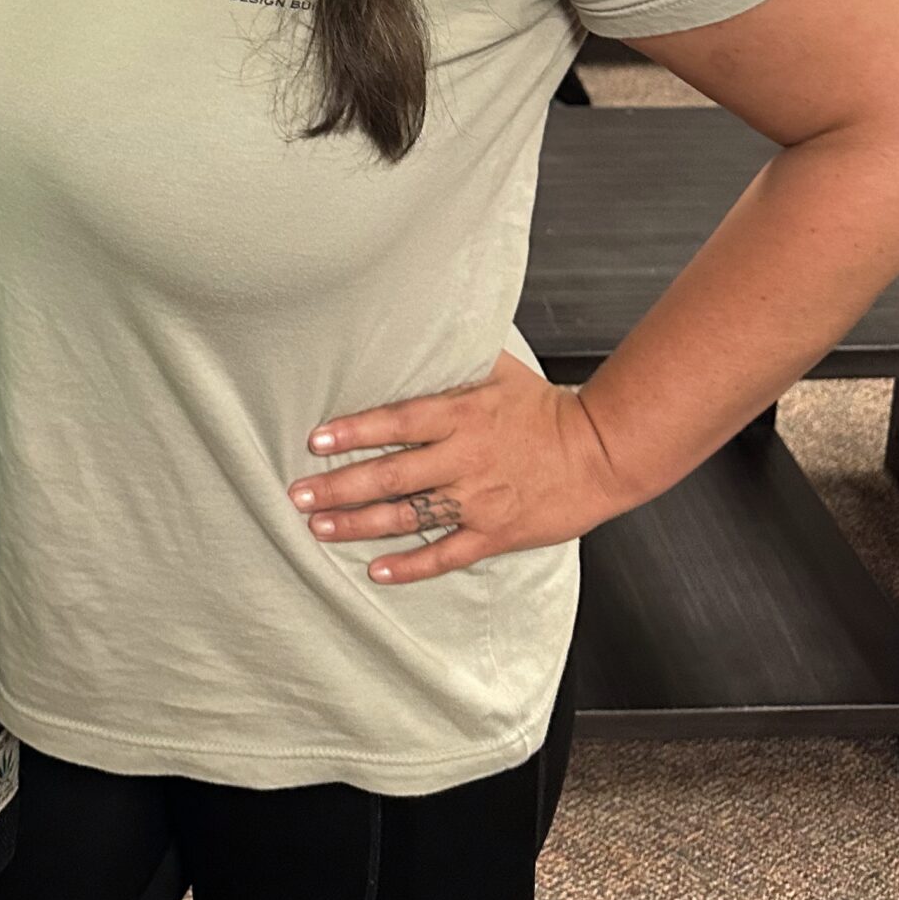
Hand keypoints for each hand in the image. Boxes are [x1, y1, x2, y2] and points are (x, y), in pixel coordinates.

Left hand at [286, 352, 629, 583]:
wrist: (601, 452)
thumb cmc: (545, 408)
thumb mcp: (498, 369)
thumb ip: (453, 359)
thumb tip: (416, 328)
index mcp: (462, 415)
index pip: (397, 422)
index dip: (354, 431)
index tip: (317, 440)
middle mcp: (464, 459)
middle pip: (391, 475)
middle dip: (339, 485)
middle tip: (297, 492)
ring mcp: (478, 501)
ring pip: (408, 516)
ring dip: (359, 524)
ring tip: (319, 527)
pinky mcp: (494, 533)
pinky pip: (446, 555)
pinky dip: (411, 566)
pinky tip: (377, 571)